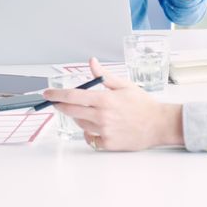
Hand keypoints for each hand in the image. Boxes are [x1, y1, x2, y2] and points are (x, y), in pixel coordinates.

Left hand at [42, 58, 184, 151]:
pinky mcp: (108, 144)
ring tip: (88, 111)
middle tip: (57, 102)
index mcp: (104, 100)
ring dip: (78, 116)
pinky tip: (95, 126)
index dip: (56, 95)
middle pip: (71, 111)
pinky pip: (89, 138)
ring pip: (80, 123)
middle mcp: (101, 116)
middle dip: (61, 106)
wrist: (159, 125)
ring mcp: (104, 131)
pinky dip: (88, 132)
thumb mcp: (124, 85)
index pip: (72, 96)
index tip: (47, 94)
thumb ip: (104, 75)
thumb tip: (91, 62)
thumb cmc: (143, 104)